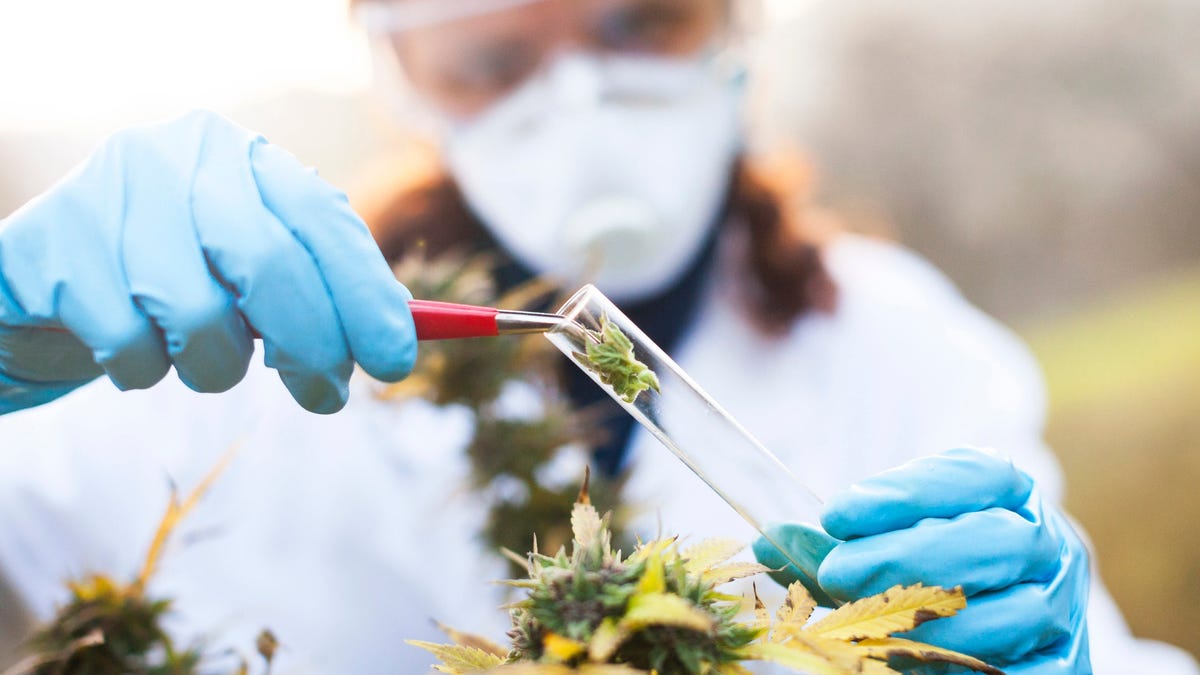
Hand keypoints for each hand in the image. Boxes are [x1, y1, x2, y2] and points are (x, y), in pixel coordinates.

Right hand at [0, 111, 415, 413]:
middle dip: (312, 345)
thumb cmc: (176, 282)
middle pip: (269, 262)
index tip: (395, 360)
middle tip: (327, 398)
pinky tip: (133, 350)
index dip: (365, 294)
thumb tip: (399, 333)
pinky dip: (144, 371)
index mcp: (242, 156)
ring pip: (198, 315)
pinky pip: (128, 344)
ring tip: (201, 359)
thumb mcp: (254, 275)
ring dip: (216, 367)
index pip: (322, 219)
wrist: (46, 286)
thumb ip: (320, 289)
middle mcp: (176, 157)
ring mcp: (107, 195)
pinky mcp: (50, 248)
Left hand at [755, 448, 1090, 672]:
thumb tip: (772, 543)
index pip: (975, 474)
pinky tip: (907, 665)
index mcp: (1011, 493)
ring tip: (868, 628)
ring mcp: (1062, 605)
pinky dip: (969, 672)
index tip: (837, 514)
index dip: (906, 492)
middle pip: (993, 540)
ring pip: (1013, 612)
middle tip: (839, 572)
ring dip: (934, 625)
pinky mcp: (1067, 663)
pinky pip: (1029, 674)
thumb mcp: (892, 539)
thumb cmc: (938, 565)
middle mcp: (1048, 542)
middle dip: (908, 557)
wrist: (1009, 615)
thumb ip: (842, 542)